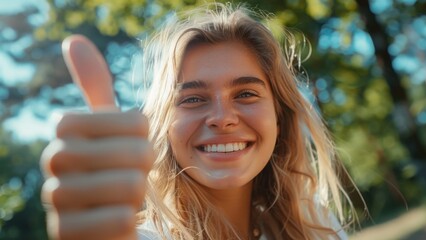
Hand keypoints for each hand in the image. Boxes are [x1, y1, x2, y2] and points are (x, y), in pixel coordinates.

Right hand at [40, 35, 153, 239]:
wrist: (105, 217)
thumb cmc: (113, 167)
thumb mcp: (110, 128)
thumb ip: (95, 88)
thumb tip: (73, 40)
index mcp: (65, 129)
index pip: (131, 119)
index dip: (145, 133)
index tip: (138, 141)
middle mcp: (53, 162)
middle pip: (135, 153)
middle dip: (146, 167)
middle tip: (135, 174)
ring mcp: (57, 201)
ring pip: (130, 187)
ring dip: (139, 195)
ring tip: (124, 198)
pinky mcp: (67, 235)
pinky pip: (120, 221)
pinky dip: (129, 221)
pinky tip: (117, 220)